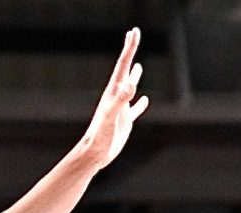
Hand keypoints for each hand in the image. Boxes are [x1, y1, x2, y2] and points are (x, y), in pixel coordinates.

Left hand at [67, 28, 147, 173]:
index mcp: (113, 91)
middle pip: (125, 70)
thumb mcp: (111, 116)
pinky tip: (145, 100)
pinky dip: (140, 103)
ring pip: (130, 87)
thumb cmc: (100, 135)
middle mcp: (117, 96)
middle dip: (130, 52)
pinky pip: (135, 109)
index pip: (123, 64)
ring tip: (139, 65)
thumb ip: (120, 100)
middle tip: (134, 36)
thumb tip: (130, 84)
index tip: (134, 32)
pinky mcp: (125, 121)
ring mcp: (121, 108)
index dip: (129, 47)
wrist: (95, 153)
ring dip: (134, 75)